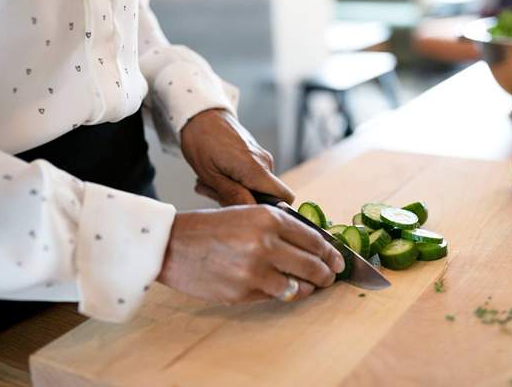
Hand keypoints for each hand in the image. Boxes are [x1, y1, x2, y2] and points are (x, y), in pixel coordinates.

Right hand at [158, 205, 345, 302]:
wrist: (173, 245)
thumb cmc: (210, 228)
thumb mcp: (247, 214)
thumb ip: (279, 227)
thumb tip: (313, 245)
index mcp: (269, 219)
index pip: (314, 239)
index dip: (331, 253)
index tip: (338, 260)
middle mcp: (265, 243)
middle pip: (313, 264)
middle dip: (327, 274)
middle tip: (331, 277)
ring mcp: (254, 271)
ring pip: (298, 286)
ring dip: (308, 288)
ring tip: (310, 286)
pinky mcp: (243, 292)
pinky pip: (275, 296)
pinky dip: (283, 294)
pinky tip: (283, 289)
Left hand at [181, 109, 293, 205]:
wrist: (199, 114)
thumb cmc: (201, 141)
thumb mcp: (211, 175)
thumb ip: (234, 195)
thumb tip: (253, 212)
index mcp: (256, 169)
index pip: (285, 198)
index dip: (271, 210)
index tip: (248, 213)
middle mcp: (265, 163)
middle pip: (267, 196)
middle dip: (243, 202)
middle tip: (216, 195)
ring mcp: (261, 158)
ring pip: (256, 188)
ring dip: (234, 192)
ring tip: (210, 183)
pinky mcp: (256, 156)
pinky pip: (251, 178)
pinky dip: (234, 182)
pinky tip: (215, 176)